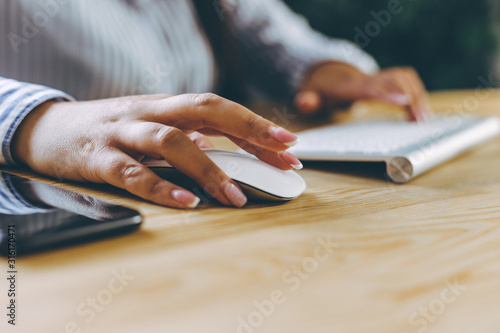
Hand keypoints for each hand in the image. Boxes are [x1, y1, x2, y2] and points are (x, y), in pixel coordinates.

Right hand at [11, 93, 300, 208]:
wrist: (45, 129)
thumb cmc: (108, 131)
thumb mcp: (149, 127)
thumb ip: (184, 137)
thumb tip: (223, 151)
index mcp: (165, 106)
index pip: (219, 109)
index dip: (255, 125)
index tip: (289, 144)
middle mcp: (149, 112)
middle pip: (205, 109)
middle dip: (248, 130)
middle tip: (283, 154)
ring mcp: (122, 132)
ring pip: (171, 140)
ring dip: (208, 167)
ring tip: (236, 196)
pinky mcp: (96, 157)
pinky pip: (132, 172)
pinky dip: (161, 187)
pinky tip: (186, 202)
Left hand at [294, 61, 432, 120]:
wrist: (329, 73)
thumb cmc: (322, 90)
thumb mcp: (310, 97)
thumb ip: (308, 101)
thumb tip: (303, 101)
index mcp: (349, 84)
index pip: (369, 86)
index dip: (385, 93)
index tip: (403, 101)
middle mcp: (368, 77)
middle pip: (394, 79)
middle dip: (410, 97)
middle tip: (420, 121)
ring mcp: (379, 76)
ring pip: (405, 78)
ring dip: (418, 96)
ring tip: (424, 120)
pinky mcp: (388, 79)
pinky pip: (408, 81)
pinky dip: (418, 94)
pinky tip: (421, 113)